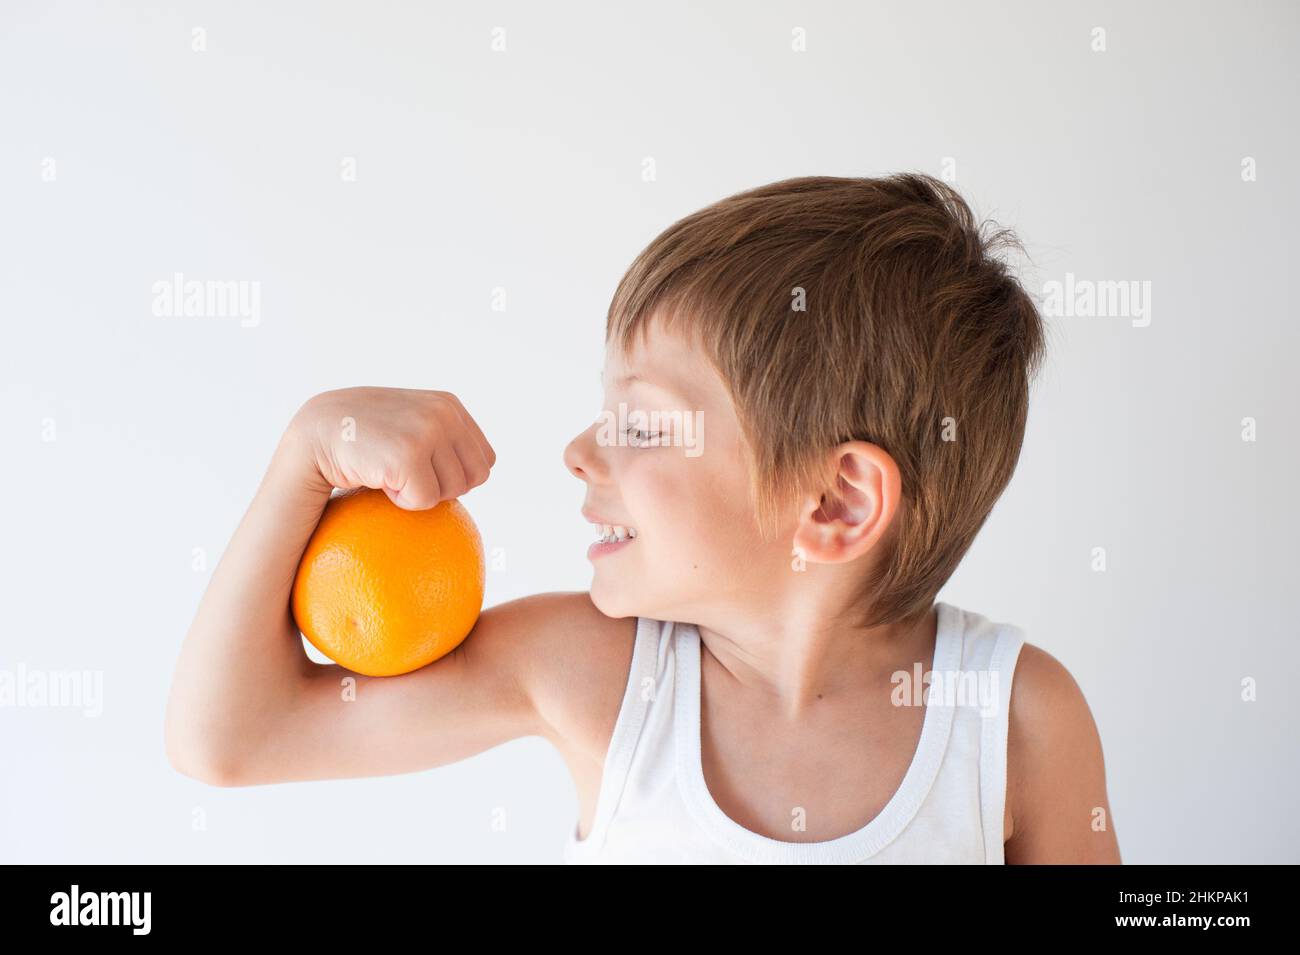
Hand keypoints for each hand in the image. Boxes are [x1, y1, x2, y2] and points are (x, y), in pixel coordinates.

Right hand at [290, 387, 496, 508]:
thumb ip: (442, 433)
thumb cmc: (362, 437)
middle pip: (474, 478)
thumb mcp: (408, 420)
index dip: (454, 475)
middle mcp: (444, 412)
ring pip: (452, 491)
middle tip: (405, 473)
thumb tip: (481, 472)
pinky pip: (425, 501)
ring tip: (389, 470)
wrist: (315, 433)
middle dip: (443, 487)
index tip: (421, 468)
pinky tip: (379, 478)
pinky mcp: (409, 454)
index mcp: (449, 404)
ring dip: (419, 493)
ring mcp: (428, 430)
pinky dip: (401, 501)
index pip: (484, 460)